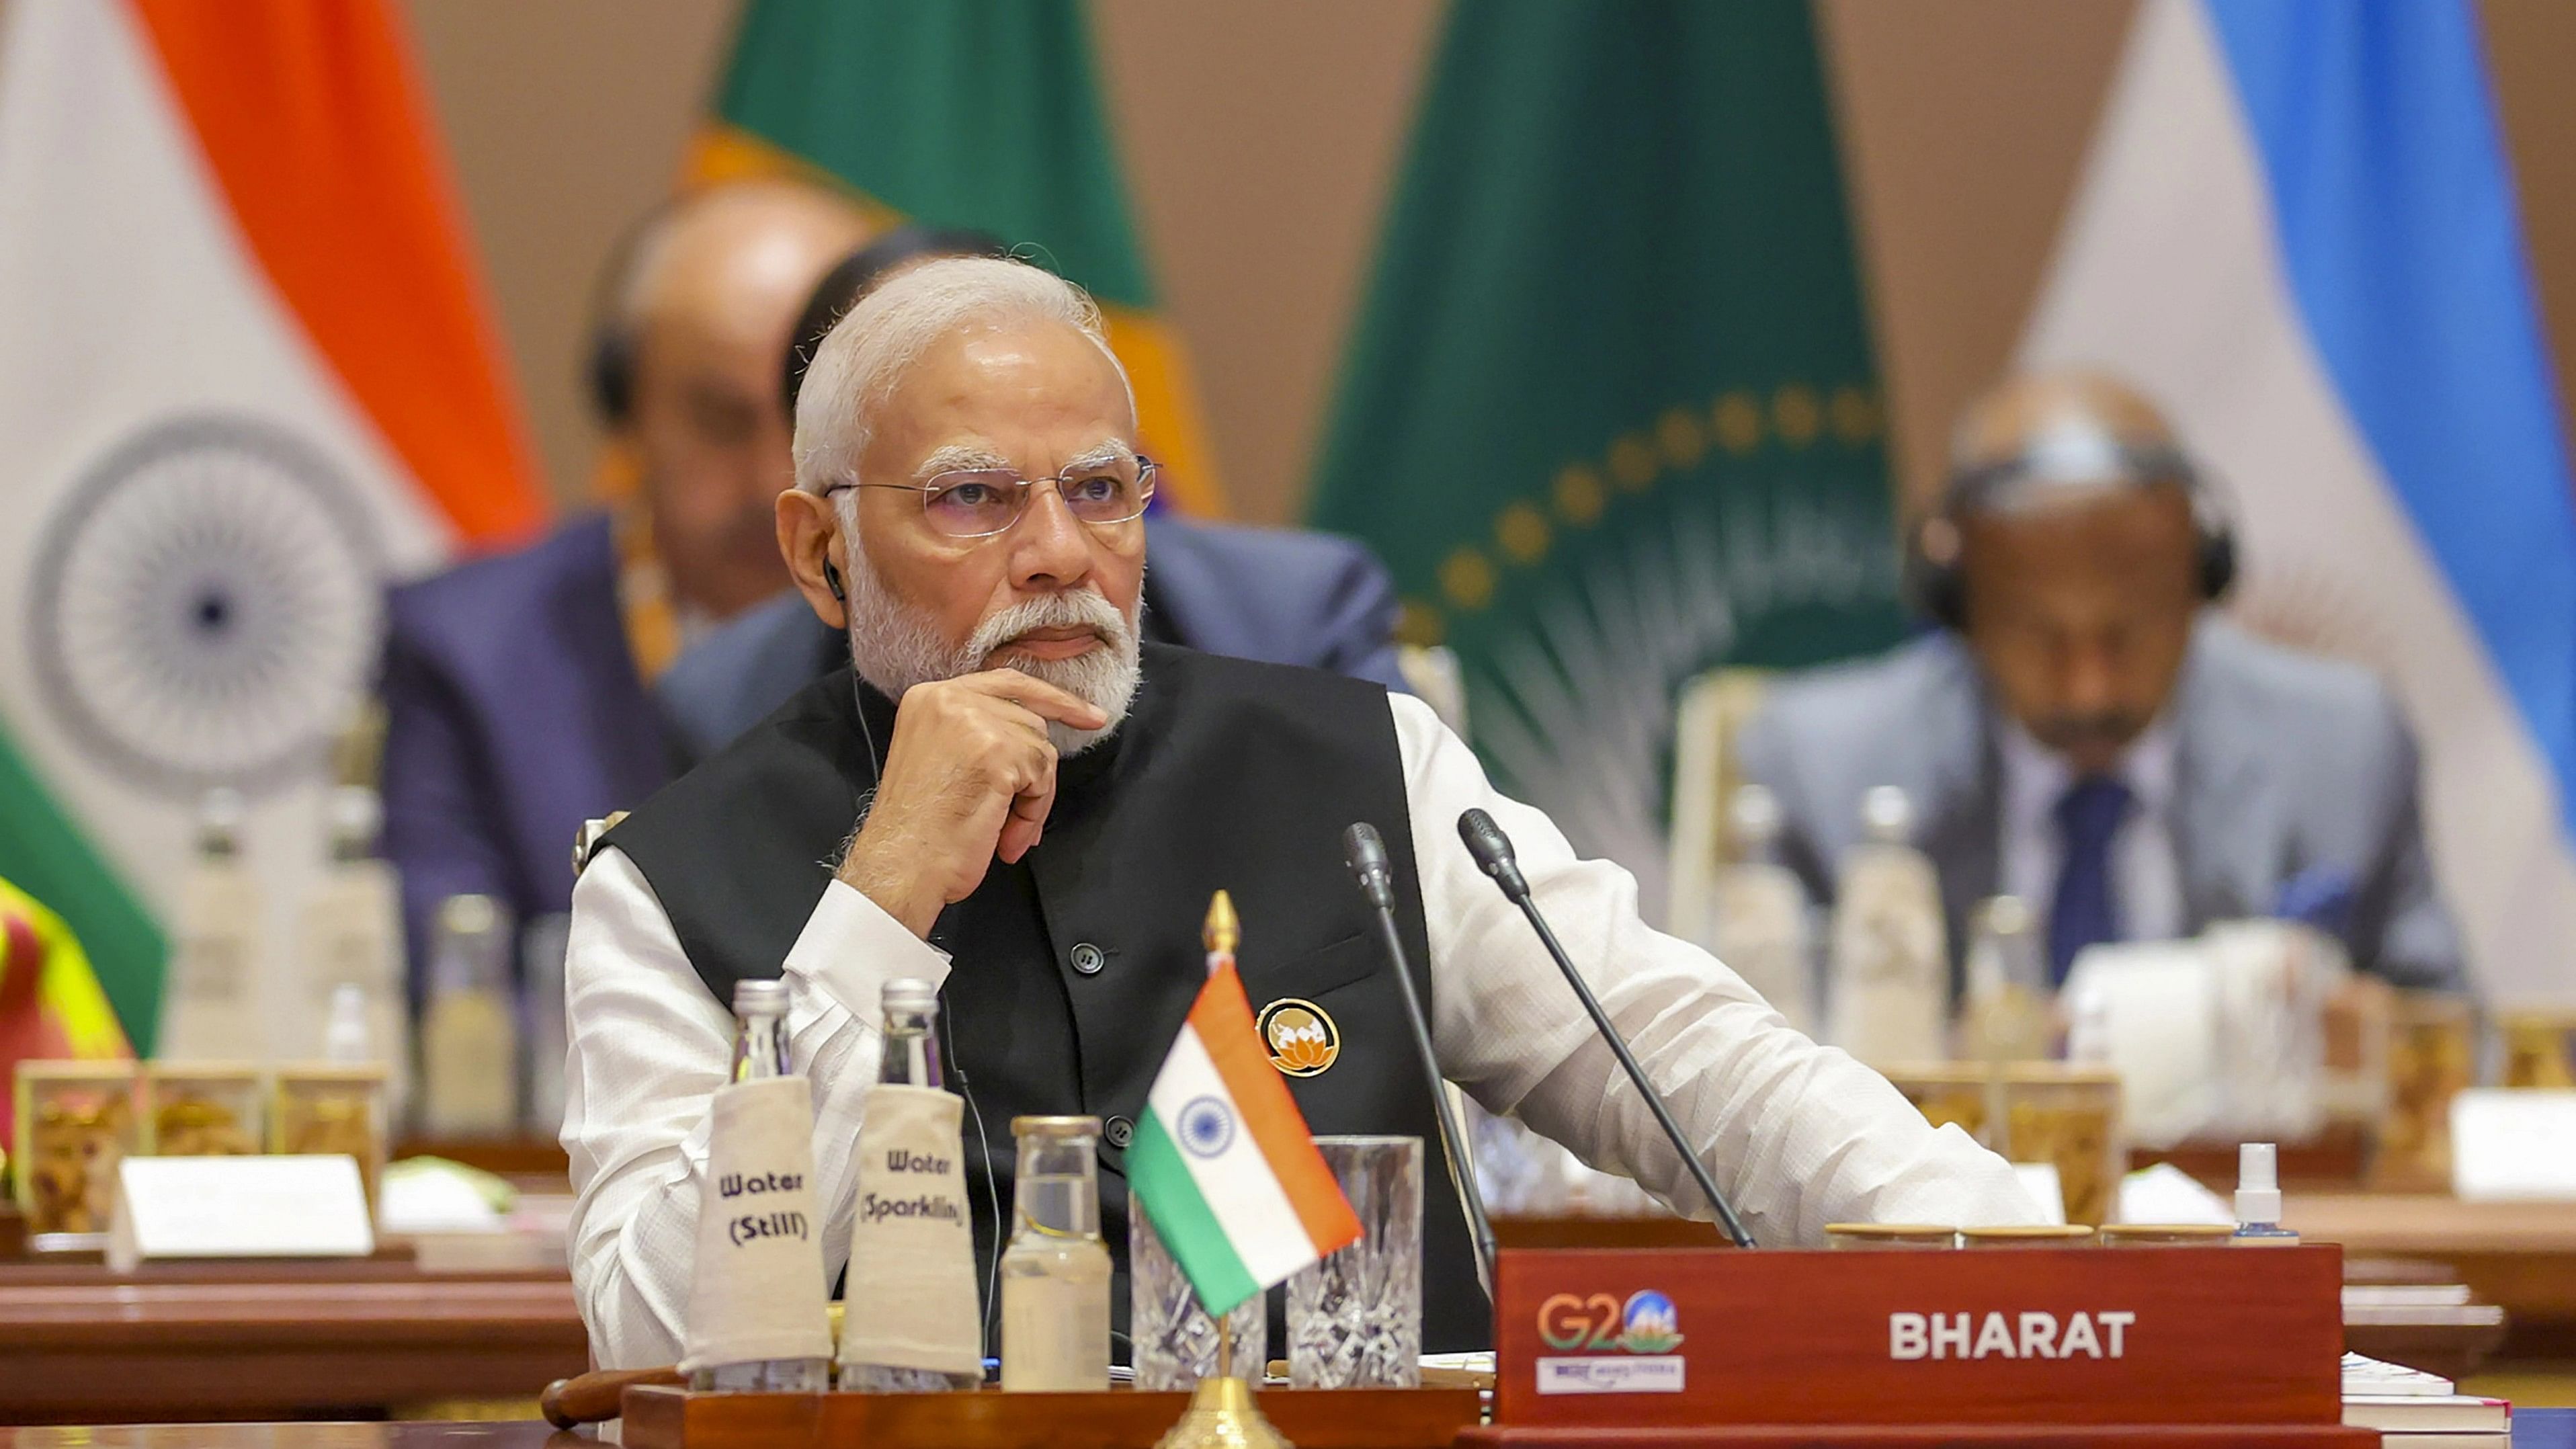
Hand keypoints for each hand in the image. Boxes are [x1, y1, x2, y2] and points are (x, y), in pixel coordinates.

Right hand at [836, 669, 1107, 936]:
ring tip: (1004, 831)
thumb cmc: (919, 830)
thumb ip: (977, 733)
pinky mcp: (997, 752)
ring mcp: (973, 721)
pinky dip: (1033, 812)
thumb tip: (1034, 739)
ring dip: (1033, 797)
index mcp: (930, 697)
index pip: (1008, 683)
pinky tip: (1005, 835)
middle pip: (1029, 720)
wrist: (901, 865)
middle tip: (1019, 816)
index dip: (1053, 699)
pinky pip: (1042, 777)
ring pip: (1040, 749)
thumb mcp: (939, 757)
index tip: (1089, 716)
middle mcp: (948, 698)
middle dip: (1034, 770)